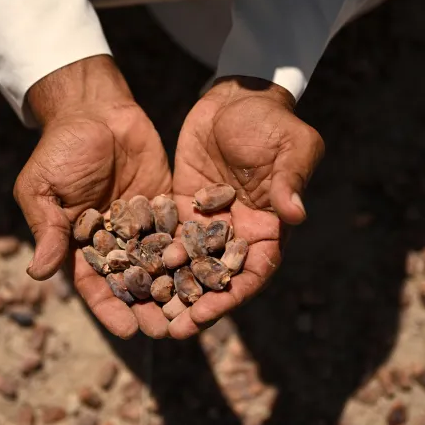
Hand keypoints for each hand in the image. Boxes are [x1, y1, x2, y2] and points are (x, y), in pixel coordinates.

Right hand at [14, 55, 170, 338]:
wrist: (95, 109)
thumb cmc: (61, 149)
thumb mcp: (44, 189)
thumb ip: (49, 230)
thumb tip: (37, 274)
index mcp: (79, 243)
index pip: (95, 284)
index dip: (109, 308)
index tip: (128, 331)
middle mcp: (113, 240)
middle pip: (132, 281)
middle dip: (149, 306)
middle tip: (168, 330)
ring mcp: (140, 224)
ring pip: (159, 263)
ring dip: (174, 288)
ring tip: (194, 311)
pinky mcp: (164, 205)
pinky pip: (178, 232)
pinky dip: (192, 252)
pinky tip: (209, 271)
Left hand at [170, 76, 324, 338]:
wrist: (237, 96)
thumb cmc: (272, 121)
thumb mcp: (290, 147)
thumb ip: (291, 181)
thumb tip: (296, 214)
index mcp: (269, 227)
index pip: (253, 272)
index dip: (231, 296)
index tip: (206, 315)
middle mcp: (237, 232)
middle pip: (217, 277)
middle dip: (195, 304)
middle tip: (170, 329)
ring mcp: (208, 220)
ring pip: (188, 263)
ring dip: (170, 288)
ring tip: (145, 311)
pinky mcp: (183, 205)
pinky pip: (166, 234)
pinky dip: (152, 254)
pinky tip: (129, 271)